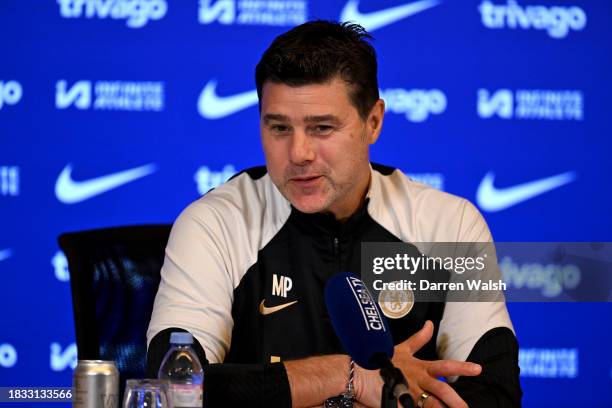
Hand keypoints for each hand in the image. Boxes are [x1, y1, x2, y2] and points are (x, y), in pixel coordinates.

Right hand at [353, 321, 480, 407]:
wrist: (358, 374)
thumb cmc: (379, 361)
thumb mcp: (402, 348)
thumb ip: (419, 339)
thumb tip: (429, 324)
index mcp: (420, 367)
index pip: (445, 365)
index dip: (462, 367)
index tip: (478, 369)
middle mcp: (417, 380)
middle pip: (441, 389)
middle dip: (455, 400)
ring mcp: (408, 393)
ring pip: (430, 405)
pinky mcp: (398, 404)